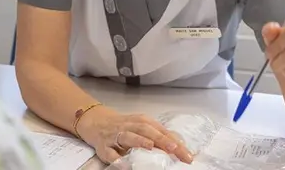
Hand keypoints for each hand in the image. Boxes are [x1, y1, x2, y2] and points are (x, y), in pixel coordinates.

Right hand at [76, 106, 192, 163]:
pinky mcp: (103, 146)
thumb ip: (159, 136)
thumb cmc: (125, 127)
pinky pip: (110, 152)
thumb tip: (181, 147)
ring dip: (139, 140)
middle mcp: (129, 126)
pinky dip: (116, 158)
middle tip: (174, 149)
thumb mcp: (143, 128)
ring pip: (127, 136)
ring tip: (150, 146)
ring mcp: (115, 135)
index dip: (175, 142)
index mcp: (142, 122)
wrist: (97, 122)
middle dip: (161, 139)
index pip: (161, 131)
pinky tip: (123, 163)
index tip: (187, 155)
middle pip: (147, 130)